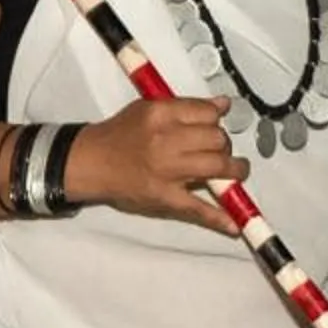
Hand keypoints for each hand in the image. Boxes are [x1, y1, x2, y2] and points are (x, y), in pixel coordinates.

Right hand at [67, 98, 247, 236]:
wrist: (91, 162)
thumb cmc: (119, 135)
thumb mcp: (148, 109)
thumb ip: (186, 107)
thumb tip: (222, 104)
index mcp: (161, 115)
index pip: (208, 112)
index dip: (218, 119)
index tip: (218, 124)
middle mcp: (166, 141)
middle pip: (217, 139)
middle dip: (224, 144)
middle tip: (220, 149)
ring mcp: (167, 172)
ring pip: (217, 167)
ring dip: (234, 170)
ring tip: (236, 171)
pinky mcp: (166, 198)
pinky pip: (199, 208)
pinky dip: (219, 217)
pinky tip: (233, 223)